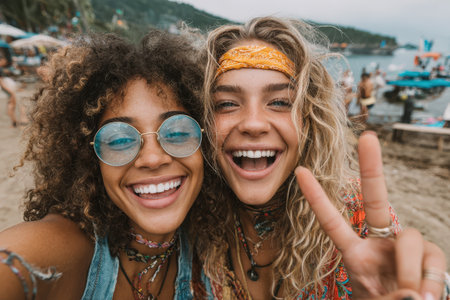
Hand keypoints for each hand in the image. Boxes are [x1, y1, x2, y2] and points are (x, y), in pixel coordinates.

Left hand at [295, 131, 446, 298]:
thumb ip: (388, 298)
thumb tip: (413, 293)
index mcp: (355, 253)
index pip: (332, 222)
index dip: (317, 198)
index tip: (300, 172)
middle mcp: (379, 242)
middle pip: (375, 199)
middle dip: (372, 168)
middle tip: (368, 137)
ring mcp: (405, 246)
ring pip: (410, 238)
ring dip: (410, 268)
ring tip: (412, 296)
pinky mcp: (431, 255)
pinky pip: (434, 256)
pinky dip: (432, 278)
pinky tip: (427, 295)